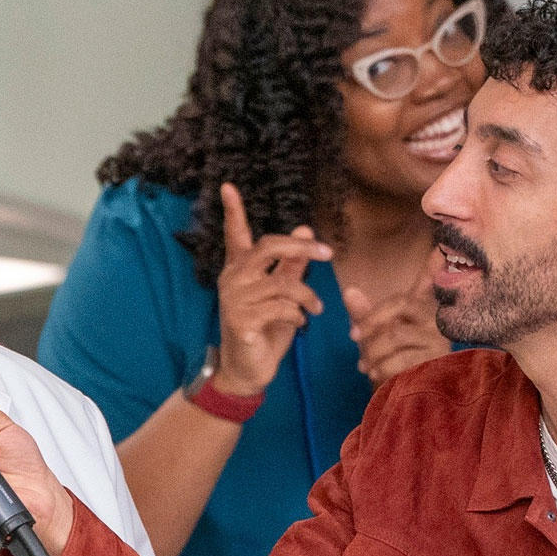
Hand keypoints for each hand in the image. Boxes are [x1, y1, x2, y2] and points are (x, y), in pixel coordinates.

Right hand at [214, 182, 332, 395]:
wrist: (248, 371)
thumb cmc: (265, 331)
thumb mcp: (283, 294)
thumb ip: (292, 264)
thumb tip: (305, 228)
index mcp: (239, 270)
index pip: (234, 235)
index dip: (232, 210)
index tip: (228, 185)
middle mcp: (232, 279)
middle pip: (269, 247)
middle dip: (302, 247)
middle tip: (328, 252)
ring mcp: (234, 300)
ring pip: (284, 283)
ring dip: (308, 297)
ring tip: (315, 310)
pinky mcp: (241, 320)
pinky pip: (282, 308)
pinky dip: (298, 316)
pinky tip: (298, 325)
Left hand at [344, 278, 447, 386]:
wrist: (415, 386)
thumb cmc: (395, 354)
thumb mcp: (377, 333)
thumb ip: (365, 313)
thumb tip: (349, 291)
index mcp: (423, 308)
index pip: (400, 303)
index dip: (373, 317)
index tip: (352, 335)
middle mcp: (436, 324)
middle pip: (398, 327)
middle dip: (372, 344)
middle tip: (358, 359)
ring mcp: (439, 344)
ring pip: (399, 343)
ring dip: (376, 357)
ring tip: (365, 369)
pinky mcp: (437, 364)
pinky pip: (407, 363)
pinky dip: (386, 369)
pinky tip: (377, 376)